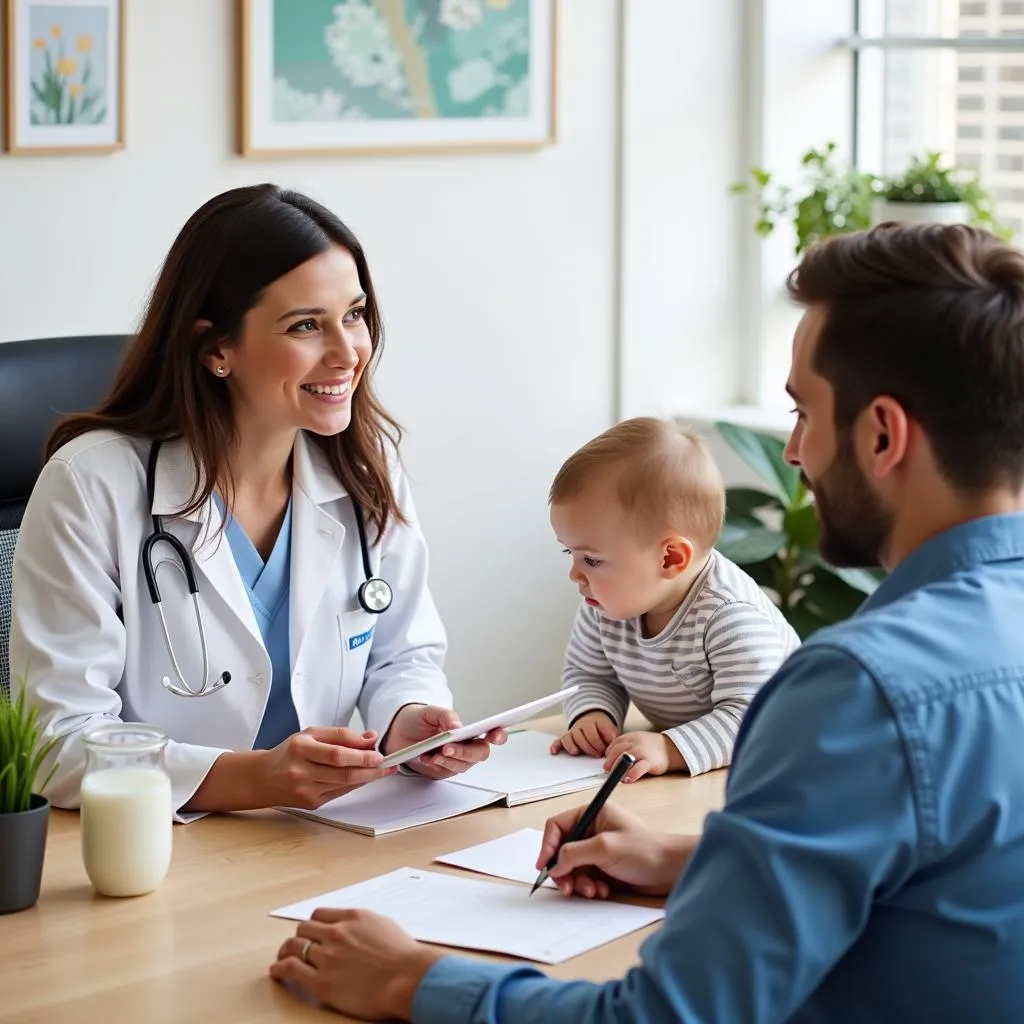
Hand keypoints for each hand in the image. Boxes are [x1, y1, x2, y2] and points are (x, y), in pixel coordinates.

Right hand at [260, 727, 396, 808]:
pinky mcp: (311, 803)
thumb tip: (370, 738)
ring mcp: (305, 790)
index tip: (378, 752)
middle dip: (370, 768)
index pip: (337, 753)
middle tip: (387, 764)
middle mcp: (301, 771)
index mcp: (300, 749)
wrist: (263, 778)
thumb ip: (341, 735)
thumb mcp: (311, 735)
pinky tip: (364, 777)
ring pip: (344, 784)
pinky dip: (355, 784)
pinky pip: (340, 793)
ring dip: (367, 777)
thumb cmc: (290, 752)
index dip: (361, 754)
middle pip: (343, 772)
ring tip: (381, 769)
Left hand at [271, 907, 441, 1021]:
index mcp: (352, 917)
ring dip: (286, 951)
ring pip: (294, 946)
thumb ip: (364, 925)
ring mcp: (327, 956)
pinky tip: (277, 971)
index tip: (312, 932)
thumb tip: (357, 930)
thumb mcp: (384, 926)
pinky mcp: (321, 982)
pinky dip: (280, 969)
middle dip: (300, 937)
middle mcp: (336, 932)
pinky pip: (290, 969)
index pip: (320, 914)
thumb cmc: (404, 956)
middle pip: (304, 928)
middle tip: (297, 945)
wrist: (408, 978)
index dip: (314, 924)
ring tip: (282, 957)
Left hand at [383, 704, 505, 779]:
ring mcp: (456, 760)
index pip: (491, 733)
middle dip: (466, 752)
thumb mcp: (430, 711)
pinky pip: (447, 772)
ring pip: (463, 765)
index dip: (498, 735)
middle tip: (449, 748)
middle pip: (480, 754)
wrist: (398, 733)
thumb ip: (445, 715)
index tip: (495, 735)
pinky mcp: (444, 770)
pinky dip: (438, 765)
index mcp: (470, 730)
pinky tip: (428, 758)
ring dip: (449, 760)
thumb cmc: (417, 719)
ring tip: (434, 753)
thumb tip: (458, 725)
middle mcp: (467, 746)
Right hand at [537, 801, 696, 899]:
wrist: (672, 871)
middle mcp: (593, 829)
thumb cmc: (645, 850)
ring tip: (592, 890)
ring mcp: (598, 849)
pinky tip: (602, 891)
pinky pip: (585, 878)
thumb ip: (574, 854)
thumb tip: (554, 864)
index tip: (544, 866)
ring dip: (578, 882)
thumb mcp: (605, 848)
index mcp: (593, 813)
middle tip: (568, 887)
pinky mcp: (604, 867)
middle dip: (564, 870)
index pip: (558, 826)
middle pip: (562, 850)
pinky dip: (589, 887)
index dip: (548, 846)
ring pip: (572, 867)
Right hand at [550, 710, 619, 757]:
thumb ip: (613, 736)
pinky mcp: (567, 737)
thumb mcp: (611, 729)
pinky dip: (556, 746)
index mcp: (594, 722)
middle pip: (581, 737)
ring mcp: (573, 731)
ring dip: (574, 747)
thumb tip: (614, 744)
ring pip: (570, 738)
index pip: (594, 733)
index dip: (599, 744)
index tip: (605, 750)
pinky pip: (559, 740)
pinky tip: (555, 751)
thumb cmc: (602, 728)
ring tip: (578, 752)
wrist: (593, 718)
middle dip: (590, 748)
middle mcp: (581, 726)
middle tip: (597, 754)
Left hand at [602, 731, 686, 782]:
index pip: (615, 744)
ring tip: (615, 776)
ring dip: (617, 768)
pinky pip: (638, 769)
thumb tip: (613, 759)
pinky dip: (631, 775)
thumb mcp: (638, 741)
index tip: (607, 761)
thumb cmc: (653, 747)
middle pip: (616, 751)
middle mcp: (635, 743)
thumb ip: (627, 746)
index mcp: (631, 737)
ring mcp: (642, 752)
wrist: (672, 749)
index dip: (609, 754)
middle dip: (610, 762)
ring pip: (625, 758)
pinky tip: (627, 779)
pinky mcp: (650, 762)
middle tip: (607, 771)